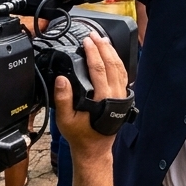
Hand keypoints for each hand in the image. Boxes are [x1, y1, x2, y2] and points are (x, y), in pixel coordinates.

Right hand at [54, 33, 127, 159]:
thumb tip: (61, 79)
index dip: (92, 52)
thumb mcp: (65, 120)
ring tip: (102, 40)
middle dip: (103, 47)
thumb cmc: (80, 136)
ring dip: (111, 52)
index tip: (86, 41)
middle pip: (112, 64)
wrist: (94, 149)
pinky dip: (117, 61)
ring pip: (120, 68)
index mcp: (103, 98)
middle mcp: (116, 95)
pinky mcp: (123, 97)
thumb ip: (63, 99)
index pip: (98, 68)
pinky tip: (111, 55)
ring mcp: (122, 95)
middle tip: (93, 35)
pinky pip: (123, 75)